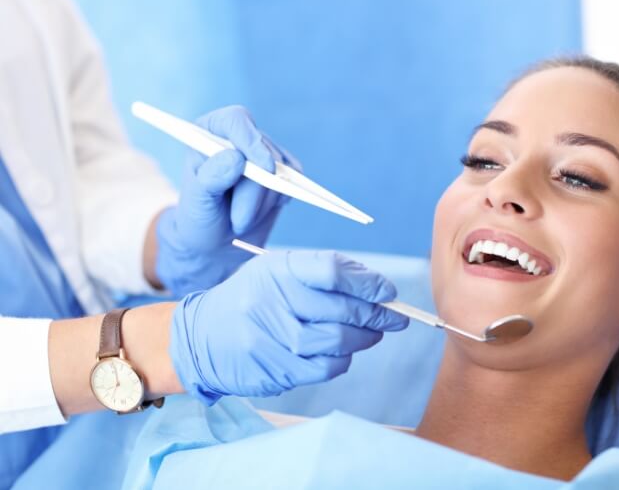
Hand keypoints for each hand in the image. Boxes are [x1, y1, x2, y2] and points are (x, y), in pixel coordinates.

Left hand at [154, 105, 300, 296]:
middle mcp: (238, 138)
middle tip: (238, 221)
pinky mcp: (282, 172)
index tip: (264, 168)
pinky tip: (264, 210)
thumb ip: (211, 178)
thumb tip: (238, 158)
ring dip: (263, 203)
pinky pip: (295, 179)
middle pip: (263, 152)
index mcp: (210, 132)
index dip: (252, 141)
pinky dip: (283, 198)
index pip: (236, 121)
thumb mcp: (196, 201)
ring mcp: (263, 154)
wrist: (215, 242)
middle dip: (254, 192)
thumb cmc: (200, 217)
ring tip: (241, 219)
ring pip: (281, 171)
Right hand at [169, 250, 408, 403]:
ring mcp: (271, 338)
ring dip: (364, 339)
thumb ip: (325, 275)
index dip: (368, 283)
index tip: (387, 292)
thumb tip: (380, 289)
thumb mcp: (279, 272)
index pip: (333, 271)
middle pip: (343, 309)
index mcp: (277, 269)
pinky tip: (341, 352)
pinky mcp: (274, 369)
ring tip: (371, 334)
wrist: (201, 337)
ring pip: (339, 341)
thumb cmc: (252, 299)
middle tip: (396, 318)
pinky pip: (325, 367)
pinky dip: (342, 360)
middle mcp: (272, 300)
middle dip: (379, 315)